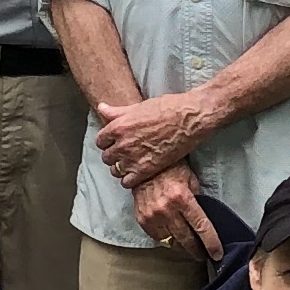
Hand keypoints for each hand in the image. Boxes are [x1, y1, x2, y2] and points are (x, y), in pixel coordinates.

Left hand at [95, 89, 209, 189]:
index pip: (100, 141)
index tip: (115, 142)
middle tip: (124, 153)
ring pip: (115, 170)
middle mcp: (122, 144)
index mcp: (118, 127)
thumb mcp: (138, 107)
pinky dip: (130, 179)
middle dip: (113, 155)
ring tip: (131, 163)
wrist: (189, 120)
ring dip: (121, 168)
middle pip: (106, 157)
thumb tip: (101, 107)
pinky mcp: (146, 170)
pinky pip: (127, 182)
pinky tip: (138, 172)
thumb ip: (117, 112)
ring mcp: (133, 159)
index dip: (107, 142)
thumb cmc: (166, 109)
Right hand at [131, 164, 221, 264]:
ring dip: (182, 247)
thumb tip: (205, 221)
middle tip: (203, 254)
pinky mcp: (143, 220)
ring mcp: (153, 216)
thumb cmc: (171, 170)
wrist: (144, 166)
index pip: (201, 227)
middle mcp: (167, 210)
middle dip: (197, 250)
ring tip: (189, 248)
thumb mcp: (191, 181)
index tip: (217, 254)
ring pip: (172, 243)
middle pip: (186, 240)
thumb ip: (198, 201)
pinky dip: (167, 240)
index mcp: (183, 199)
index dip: (211, 243)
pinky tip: (173, 238)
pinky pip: (158, 238)